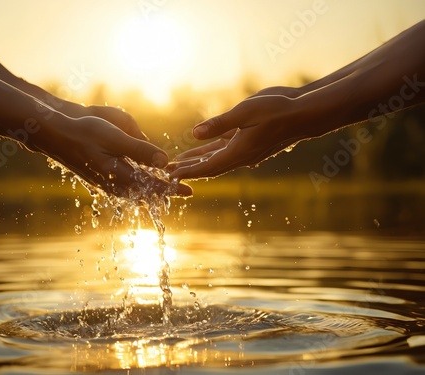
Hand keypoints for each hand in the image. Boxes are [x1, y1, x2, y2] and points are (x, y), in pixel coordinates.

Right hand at [36, 112, 191, 197]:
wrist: (55, 134)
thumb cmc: (84, 132)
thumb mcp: (114, 138)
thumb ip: (139, 150)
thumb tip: (164, 161)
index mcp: (119, 175)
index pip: (152, 187)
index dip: (172, 189)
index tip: (190, 191)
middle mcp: (114, 184)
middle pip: (145, 194)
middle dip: (164, 193)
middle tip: (184, 193)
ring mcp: (105, 183)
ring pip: (134, 192)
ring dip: (152, 191)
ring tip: (167, 190)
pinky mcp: (100, 178)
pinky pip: (124, 187)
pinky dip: (138, 186)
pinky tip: (142, 182)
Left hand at [169, 87, 307, 179]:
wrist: (303, 113)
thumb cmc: (277, 110)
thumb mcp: (246, 112)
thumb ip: (219, 124)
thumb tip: (194, 134)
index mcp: (238, 152)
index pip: (207, 167)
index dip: (188, 172)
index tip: (170, 176)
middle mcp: (241, 156)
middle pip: (208, 167)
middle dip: (188, 170)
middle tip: (167, 174)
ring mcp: (245, 151)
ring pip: (215, 160)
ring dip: (196, 162)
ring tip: (178, 164)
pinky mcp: (248, 143)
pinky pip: (224, 151)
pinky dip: (209, 153)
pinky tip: (200, 149)